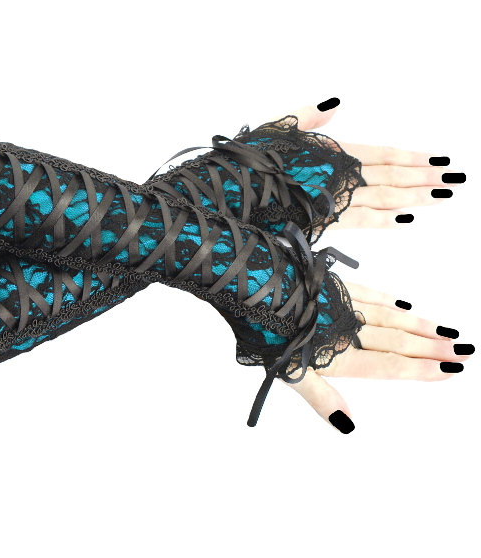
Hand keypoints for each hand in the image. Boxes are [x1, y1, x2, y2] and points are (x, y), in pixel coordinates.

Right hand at [266, 104, 463, 229]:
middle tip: (456, 178)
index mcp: (331, 151)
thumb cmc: (248, 160)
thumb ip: (308, 115)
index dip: (413, 157)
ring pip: (384, 197)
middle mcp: (338, 174)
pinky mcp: (322, 220)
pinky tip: (405, 219)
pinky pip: (360, 221)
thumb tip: (335, 101)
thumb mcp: (276, 128)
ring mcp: (332, 198)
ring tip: (443, 196)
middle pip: (391, 175)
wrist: (229, 191)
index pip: (382, 154)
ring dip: (416, 197)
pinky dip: (384, 220)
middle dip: (426, 177)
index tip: (438, 159)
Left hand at [283, 279, 471, 431]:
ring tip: (446, 331)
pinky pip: (369, 294)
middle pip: (397, 341)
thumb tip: (348, 426)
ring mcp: (342, 306)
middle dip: (432, 347)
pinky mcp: (332, 286)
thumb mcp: (288, 371)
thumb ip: (321, 398)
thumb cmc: (266, 334)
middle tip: (465, 349)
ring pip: (389, 317)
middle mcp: (348, 330)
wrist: (253, 287)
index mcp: (339, 355)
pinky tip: (404, 305)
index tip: (453, 369)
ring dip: (419, 325)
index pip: (389, 365)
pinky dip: (390, 302)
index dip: (421, 368)